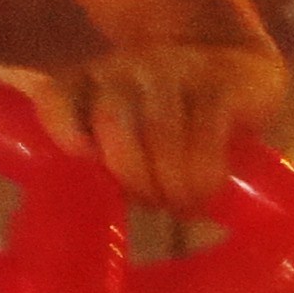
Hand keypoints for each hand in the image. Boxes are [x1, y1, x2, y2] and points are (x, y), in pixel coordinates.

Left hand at [26, 38, 288, 215]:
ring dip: (170, 182)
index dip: (62, 127)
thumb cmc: (169, 117)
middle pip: (112, 118)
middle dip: (131, 174)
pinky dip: (203, 173)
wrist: (236, 62)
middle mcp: (124, 70)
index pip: (57, 97)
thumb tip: (92, 230)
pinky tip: (206, 192)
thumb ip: (104, 164)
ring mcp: (173, 70)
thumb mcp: (129, 131)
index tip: (81, 157)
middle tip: (152, 206)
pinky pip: (207, 131)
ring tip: (183, 208)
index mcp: (88, 83)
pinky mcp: (221, 81)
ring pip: (160, 130)